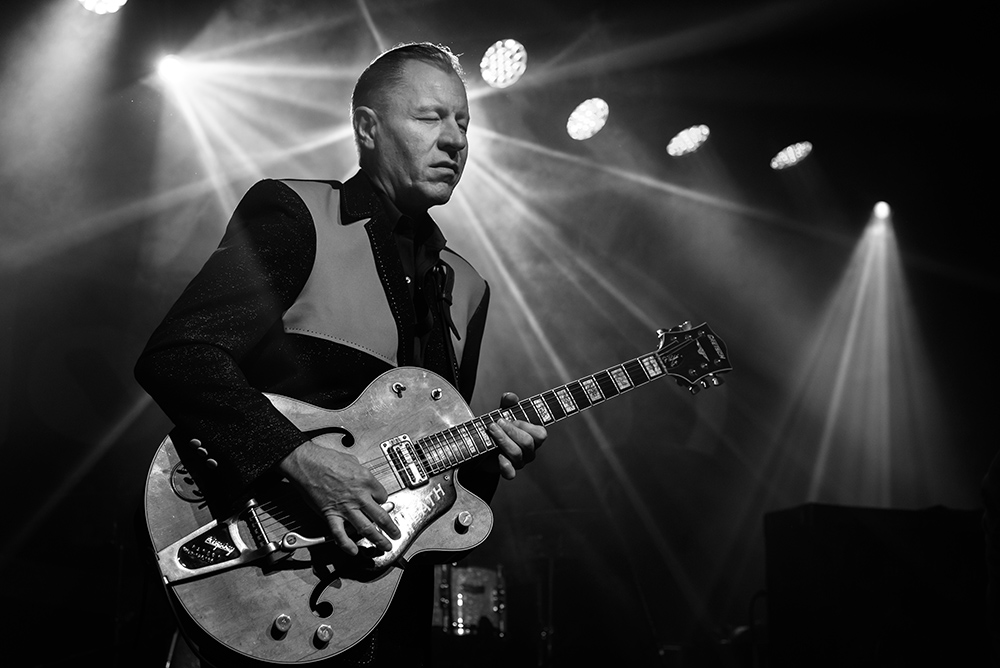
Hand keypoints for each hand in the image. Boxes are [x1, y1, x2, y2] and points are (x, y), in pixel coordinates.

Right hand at [278, 439, 400, 555]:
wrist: (306, 463)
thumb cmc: (326, 458)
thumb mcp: (352, 460)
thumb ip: (361, 471)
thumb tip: (364, 477)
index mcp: (366, 480)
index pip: (382, 496)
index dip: (383, 501)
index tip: (381, 504)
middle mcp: (359, 496)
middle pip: (381, 516)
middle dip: (391, 528)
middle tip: (396, 534)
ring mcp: (345, 507)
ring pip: (366, 528)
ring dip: (378, 539)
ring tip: (385, 546)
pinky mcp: (330, 514)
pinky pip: (340, 533)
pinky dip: (347, 544)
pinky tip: (353, 551)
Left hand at [488, 392, 545, 479]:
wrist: (481, 446)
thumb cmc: (497, 429)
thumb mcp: (502, 413)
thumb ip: (508, 404)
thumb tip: (510, 397)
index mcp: (532, 437)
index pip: (540, 434)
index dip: (526, 426)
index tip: (511, 418)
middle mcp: (529, 451)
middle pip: (527, 443)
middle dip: (511, 430)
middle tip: (497, 422)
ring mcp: (519, 462)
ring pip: (517, 454)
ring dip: (502, 440)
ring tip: (491, 430)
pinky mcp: (507, 470)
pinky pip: (510, 473)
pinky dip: (504, 465)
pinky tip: (497, 456)